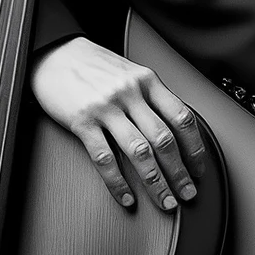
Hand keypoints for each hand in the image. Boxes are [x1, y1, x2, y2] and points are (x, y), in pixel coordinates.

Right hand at [29, 37, 205, 211]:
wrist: (55, 53)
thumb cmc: (94, 66)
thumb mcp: (130, 73)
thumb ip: (151, 97)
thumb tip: (174, 130)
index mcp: (147, 80)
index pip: (182, 117)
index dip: (194, 147)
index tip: (198, 168)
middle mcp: (131, 93)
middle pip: (165, 139)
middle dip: (180, 172)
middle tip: (188, 193)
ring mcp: (107, 107)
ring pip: (140, 152)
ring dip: (156, 182)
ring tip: (165, 201)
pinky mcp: (83, 121)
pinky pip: (105, 158)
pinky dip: (118, 182)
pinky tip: (127, 197)